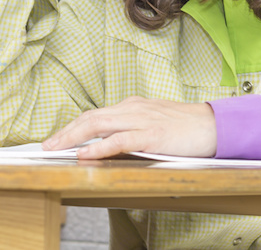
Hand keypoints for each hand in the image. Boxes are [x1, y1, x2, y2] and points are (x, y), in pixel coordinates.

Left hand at [42, 96, 217, 159]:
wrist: (214, 125)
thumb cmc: (186, 127)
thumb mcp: (153, 122)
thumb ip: (131, 129)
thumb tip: (107, 143)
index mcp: (132, 106)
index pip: (95, 115)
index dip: (72, 127)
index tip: (56, 139)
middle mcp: (133, 109)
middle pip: (91, 118)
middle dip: (65, 132)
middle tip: (46, 145)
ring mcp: (142, 120)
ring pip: (99, 125)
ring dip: (73, 137)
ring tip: (56, 148)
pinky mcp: (152, 135)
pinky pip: (120, 140)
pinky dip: (100, 148)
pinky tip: (86, 154)